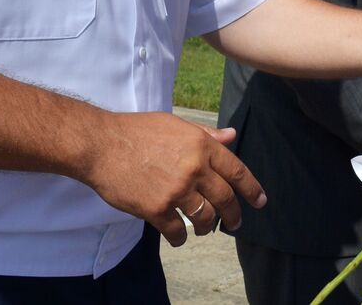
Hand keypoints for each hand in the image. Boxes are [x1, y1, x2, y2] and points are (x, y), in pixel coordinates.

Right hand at [82, 112, 266, 246]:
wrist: (101, 145)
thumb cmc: (136, 130)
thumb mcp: (175, 124)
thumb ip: (205, 134)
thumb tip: (230, 136)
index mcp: (201, 146)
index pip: (236, 170)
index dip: (252, 189)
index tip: (260, 201)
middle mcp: (194, 168)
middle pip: (225, 198)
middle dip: (234, 215)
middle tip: (236, 223)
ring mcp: (176, 190)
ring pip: (205, 217)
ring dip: (208, 227)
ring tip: (206, 229)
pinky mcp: (156, 209)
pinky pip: (177, 230)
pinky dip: (181, 237)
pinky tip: (180, 237)